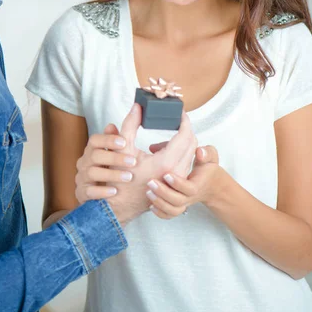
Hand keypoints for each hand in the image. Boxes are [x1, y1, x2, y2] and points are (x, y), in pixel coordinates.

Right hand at [75, 112, 138, 203]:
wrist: (105, 201)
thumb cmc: (114, 172)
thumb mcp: (121, 152)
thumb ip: (125, 132)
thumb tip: (136, 108)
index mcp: (93, 150)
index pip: (95, 140)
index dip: (108, 140)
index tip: (124, 142)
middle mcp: (85, 163)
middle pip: (94, 155)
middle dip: (114, 158)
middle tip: (133, 161)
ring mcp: (83, 179)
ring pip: (91, 173)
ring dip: (111, 174)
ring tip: (129, 177)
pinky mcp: (83, 194)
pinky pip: (89, 192)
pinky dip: (102, 191)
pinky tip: (115, 191)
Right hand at [109, 109, 197, 224]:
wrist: (119, 205)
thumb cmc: (119, 178)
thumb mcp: (123, 147)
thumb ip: (130, 124)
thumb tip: (137, 107)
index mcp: (166, 161)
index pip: (185, 134)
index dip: (184, 120)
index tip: (179, 112)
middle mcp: (176, 171)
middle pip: (192, 143)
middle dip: (185, 128)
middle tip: (175, 120)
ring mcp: (178, 179)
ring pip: (190, 154)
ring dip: (181, 142)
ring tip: (164, 138)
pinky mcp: (176, 184)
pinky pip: (184, 163)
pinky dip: (178, 153)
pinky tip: (161, 152)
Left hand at [145, 145, 222, 218]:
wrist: (210, 185)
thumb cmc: (207, 169)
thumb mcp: (210, 157)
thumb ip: (206, 153)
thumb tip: (199, 151)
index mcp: (198, 184)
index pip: (189, 188)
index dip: (177, 183)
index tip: (166, 174)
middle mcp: (190, 196)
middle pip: (178, 201)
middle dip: (163, 193)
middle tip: (151, 182)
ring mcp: (184, 203)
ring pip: (173, 210)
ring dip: (160, 203)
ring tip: (148, 192)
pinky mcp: (178, 206)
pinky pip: (170, 215)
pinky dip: (160, 213)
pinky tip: (150, 204)